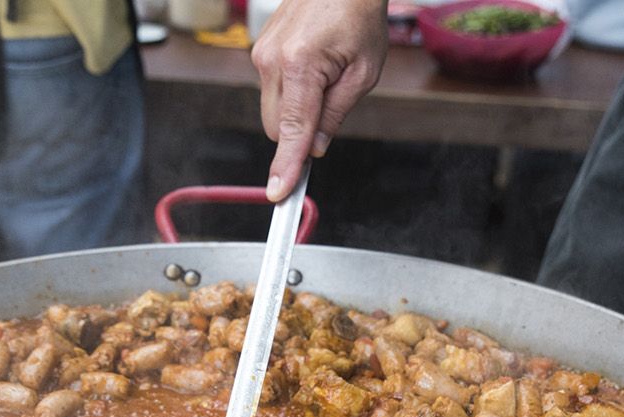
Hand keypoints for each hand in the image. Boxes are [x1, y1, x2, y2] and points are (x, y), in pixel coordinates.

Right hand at [251, 0, 388, 199]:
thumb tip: (316, 148)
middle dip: (299, 133)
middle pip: (275, 127)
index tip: (278, 192)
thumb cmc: (358, 15)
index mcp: (300, 64)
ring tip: (325, 75)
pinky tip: (312, 68)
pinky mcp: (260, 51)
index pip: (291, 130)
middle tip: (331, 108)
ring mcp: (262, 54)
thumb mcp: (363, 72)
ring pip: (271, 111)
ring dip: (296, 111)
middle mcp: (272, 59)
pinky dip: (291, 93)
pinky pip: (271, 90)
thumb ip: (336, 114)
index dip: (287, 165)